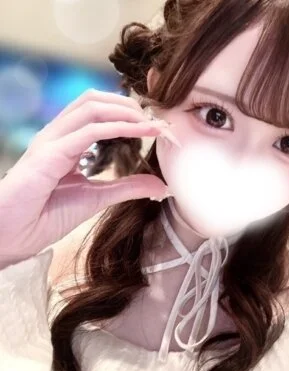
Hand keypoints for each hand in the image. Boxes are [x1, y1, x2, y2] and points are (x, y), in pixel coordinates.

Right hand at [0, 89, 172, 267]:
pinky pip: (89, 131)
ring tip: (152, 124)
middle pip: (95, 100)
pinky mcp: (49, 153)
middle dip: (129, 105)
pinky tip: (141, 131)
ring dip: (127, 111)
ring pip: (92, 107)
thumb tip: (160, 185)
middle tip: (156, 121)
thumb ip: (127, 187)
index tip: (156, 126)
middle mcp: (58, 134)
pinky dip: (119, 127)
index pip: (98, 112)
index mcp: (66, 141)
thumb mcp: (97, 198)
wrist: (12, 236)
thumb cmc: (46, 216)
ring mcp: (51, 140)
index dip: (128, 113)